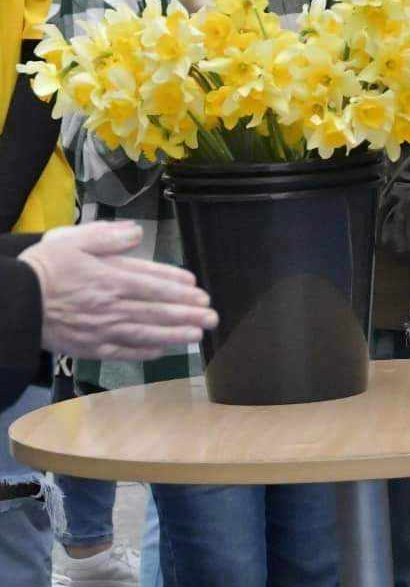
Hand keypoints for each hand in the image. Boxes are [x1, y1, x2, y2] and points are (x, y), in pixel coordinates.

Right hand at [20, 222, 217, 360]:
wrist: (15, 302)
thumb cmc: (45, 267)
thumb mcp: (74, 239)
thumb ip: (108, 237)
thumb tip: (137, 233)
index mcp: (110, 278)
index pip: (153, 283)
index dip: (178, 288)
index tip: (199, 290)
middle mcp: (111, 306)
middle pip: (156, 311)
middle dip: (188, 314)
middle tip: (212, 316)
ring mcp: (102, 329)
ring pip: (146, 333)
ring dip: (175, 334)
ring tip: (199, 335)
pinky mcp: (90, 347)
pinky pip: (125, 351)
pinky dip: (146, 352)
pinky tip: (164, 350)